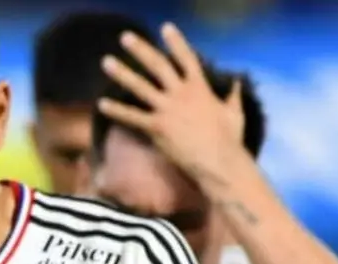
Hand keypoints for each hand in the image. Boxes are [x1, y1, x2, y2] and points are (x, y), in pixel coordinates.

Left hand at [96, 22, 245, 178]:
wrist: (219, 162)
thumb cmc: (230, 140)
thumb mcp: (235, 113)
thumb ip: (232, 95)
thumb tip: (236, 82)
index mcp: (200, 87)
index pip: (187, 58)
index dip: (176, 42)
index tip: (165, 27)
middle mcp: (181, 93)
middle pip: (158, 65)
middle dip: (141, 49)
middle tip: (125, 37)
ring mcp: (167, 109)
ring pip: (140, 86)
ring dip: (122, 73)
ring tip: (106, 62)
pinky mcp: (157, 127)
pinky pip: (132, 116)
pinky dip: (116, 110)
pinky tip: (101, 104)